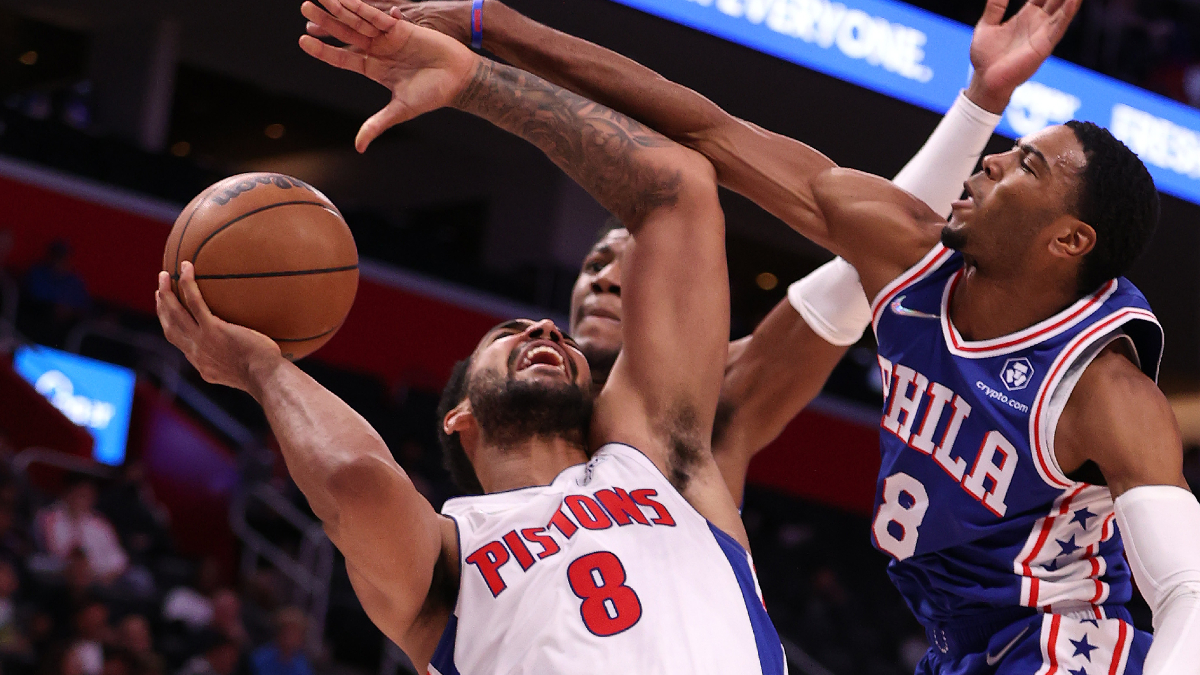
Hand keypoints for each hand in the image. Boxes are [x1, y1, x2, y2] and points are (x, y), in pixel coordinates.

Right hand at [156, 262, 281, 392]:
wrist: (266, 378)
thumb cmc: (266, 375)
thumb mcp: (244, 373)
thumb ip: (239, 360)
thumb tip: (251, 349)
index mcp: (202, 364)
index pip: (180, 344)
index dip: (171, 326)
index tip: (168, 314)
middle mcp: (196, 353)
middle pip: (170, 327)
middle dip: (162, 308)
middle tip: (160, 291)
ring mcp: (202, 341)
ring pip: (176, 313)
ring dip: (166, 293)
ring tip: (165, 275)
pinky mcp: (213, 329)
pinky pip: (194, 302)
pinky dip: (188, 283)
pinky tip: (187, 267)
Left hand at [299, 0, 479, 150]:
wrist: (458, 79)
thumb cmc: (432, 95)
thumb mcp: (400, 110)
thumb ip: (377, 124)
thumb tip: (359, 147)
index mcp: (372, 69)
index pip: (341, 58)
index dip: (322, 50)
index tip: (302, 40)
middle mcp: (377, 51)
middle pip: (345, 34)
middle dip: (325, 22)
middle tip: (305, 7)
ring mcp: (388, 38)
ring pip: (358, 21)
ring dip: (340, 8)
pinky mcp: (401, 27)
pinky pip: (378, 15)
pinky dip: (363, 7)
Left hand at [966, 0, 1081, 113]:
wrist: (985, 80)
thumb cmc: (985, 57)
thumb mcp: (987, 25)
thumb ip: (995, 7)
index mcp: (1026, 16)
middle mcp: (1038, 23)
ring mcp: (1043, 33)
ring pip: (1064, 10)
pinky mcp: (1044, 45)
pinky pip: (1059, 26)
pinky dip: (1068, 11)